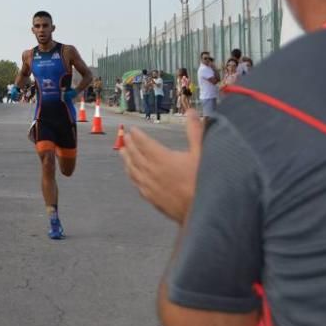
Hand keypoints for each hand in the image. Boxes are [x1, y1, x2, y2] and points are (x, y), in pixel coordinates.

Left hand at [120, 109, 202, 224]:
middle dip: (129, 145)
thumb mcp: (203, 153)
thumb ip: (195, 132)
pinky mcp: (151, 199)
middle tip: (124, 137)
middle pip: (135, 155)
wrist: (202, 213)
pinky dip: (132, 175)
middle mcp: (151, 171)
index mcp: (162, 158)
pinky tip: (132, 175)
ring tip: (122, 152)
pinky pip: (136, 183)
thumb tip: (191, 112)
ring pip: (133, 170)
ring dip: (126, 159)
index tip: (133, 129)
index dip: (138, 135)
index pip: (144, 143)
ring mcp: (149, 186)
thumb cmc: (204, 182)